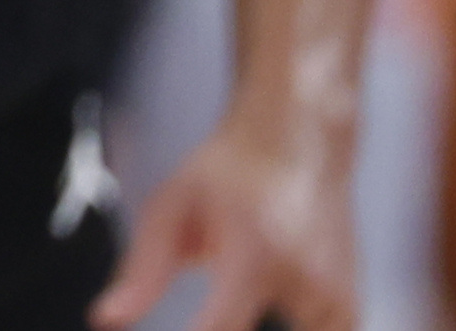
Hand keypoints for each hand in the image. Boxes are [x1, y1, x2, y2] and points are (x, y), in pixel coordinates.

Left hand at [96, 110, 353, 330]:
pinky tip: (274, 317)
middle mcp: (305, 280)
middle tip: (210, 317)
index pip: (223, 329)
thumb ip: (141, 272)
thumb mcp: (169, 210)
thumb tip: (104, 321)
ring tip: (230, 307)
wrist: (297, 143)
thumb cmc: (224, 176)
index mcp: (252, 255)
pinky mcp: (350, 306)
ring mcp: (337, 296)